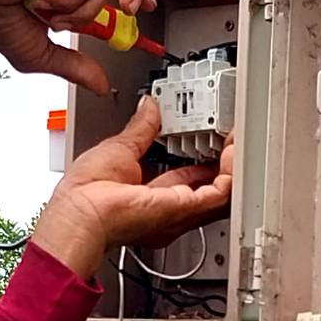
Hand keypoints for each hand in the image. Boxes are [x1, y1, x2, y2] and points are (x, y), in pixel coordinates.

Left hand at [31, 97, 233, 280]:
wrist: (84, 213)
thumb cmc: (86, 192)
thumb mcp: (119, 148)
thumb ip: (141, 129)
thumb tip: (148, 108)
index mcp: (144, 196)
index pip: (181, 177)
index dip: (197, 158)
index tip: (206, 139)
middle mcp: (163, 209)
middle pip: (204, 188)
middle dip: (220, 164)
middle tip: (229, 141)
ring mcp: (176, 213)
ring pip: (217, 192)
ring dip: (230, 166)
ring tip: (237, 142)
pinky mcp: (185, 210)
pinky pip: (219, 193)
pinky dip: (230, 174)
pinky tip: (232, 154)